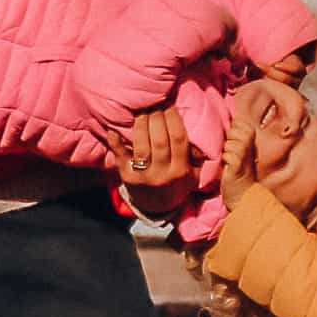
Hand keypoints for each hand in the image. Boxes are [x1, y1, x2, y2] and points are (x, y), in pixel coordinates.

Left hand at [104, 102, 195, 217]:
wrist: (157, 207)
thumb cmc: (176, 183)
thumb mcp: (193, 175)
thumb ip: (198, 156)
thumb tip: (202, 134)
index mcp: (180, 171)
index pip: (178, 139)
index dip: (174, 120)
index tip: (171, 109)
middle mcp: (162, 173)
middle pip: (159, 140)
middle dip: (157, 119)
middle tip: (156, 109)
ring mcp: (143, 175)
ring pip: (141, 146)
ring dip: (140, 125)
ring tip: (142, 114)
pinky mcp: (126, 176)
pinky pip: (120, 156)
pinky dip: (116, 141)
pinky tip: (114, 128)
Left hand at [218, 102, 260, 207]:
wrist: (242, 192)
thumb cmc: (236, 168)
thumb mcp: (236, 146)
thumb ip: (231, 133)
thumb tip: (215, 117)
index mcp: (251, 133)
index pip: (235, 121)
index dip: (229, 133)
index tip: (233, 145)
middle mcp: (251, 140)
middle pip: (230, 131)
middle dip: (226, 142)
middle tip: (231, 155)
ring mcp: (245, 150)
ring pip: (226, 143)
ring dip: (224, 153)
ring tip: (229, 162)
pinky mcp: (238, 162)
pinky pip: (225, 154)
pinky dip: (223, 161)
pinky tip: (228, 168)